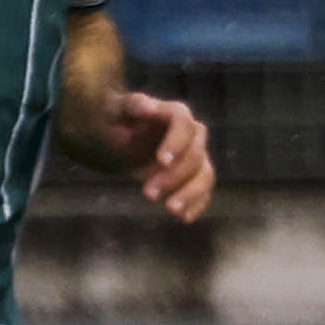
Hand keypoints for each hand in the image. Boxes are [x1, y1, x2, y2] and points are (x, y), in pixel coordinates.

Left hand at [82, 87, 214, 224]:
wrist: (122, 138)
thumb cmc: (120, 120)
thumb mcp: (120, 110)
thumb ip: (133, 106)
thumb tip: (147, 106)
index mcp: (176, 114)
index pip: (184, 124)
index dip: (176, 142)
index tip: (161, 160)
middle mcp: (193, 135)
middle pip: (195, 155)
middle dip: (174, 176)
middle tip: (148, 194)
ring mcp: (196, 157)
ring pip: (205, 175)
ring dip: (190, 193)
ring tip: (170, 210)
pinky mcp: (194, 177)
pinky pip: (203, 192)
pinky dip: (197, 205)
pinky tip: (183, 218)